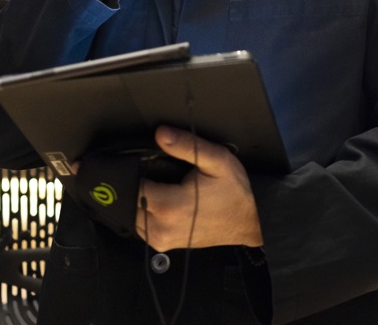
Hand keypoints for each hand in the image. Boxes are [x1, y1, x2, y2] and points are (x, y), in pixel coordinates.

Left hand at [137, 125, 262, 250]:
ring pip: (131, 214)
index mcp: (169, 206)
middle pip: (128, 201)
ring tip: (162, 186)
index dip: (134, 169)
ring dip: (139, 199)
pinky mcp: (163, 244)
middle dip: (137, 183)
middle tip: (158, 172)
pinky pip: (141, 225)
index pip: (131, 185)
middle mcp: (160, 227)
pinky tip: (163, 200)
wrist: (249, 222)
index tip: (146, 161)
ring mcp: (161, 239)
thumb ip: (187, 145)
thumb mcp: (216, 160)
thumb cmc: (234, 193)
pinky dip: (145, 211)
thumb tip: (161, 134)